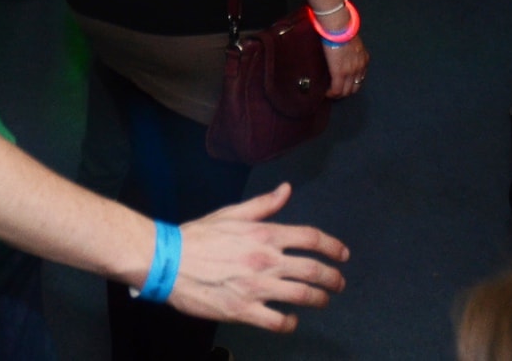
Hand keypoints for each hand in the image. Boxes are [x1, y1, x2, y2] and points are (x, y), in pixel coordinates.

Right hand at [170, 184, 347, 330]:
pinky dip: (290, 322)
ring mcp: (256, 286)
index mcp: (265, 234)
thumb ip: (264, 204)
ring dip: (320, 299)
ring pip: (302, 295)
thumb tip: (287, 189)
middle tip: (340, 283)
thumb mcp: (233, 213)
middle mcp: (266, 259)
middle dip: (333, 277)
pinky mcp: (243, 310)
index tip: (343, 255)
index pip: (311, 238)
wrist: (168, 262)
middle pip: (314, 269)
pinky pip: (277, 321)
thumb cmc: (198, 236)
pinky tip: (292, 319)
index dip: (333, 247)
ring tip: (325, 300)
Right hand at [320, 35, 367, 98]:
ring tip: (330, 93)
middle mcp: (360, 68)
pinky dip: (331, 94)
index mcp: (364, 60)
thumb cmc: (343, 30)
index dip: (351, 84)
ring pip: (346, 92)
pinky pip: (336, 90)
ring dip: (338, 94)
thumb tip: (343, 54)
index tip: (343, 85)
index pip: (360, 78)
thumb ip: (351, 51)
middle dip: (345, 92)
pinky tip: (326, 93)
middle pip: (354, 88)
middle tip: (336, 91)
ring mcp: (351, 72)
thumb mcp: (352, 42)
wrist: (339, 27)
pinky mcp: (339, 73)